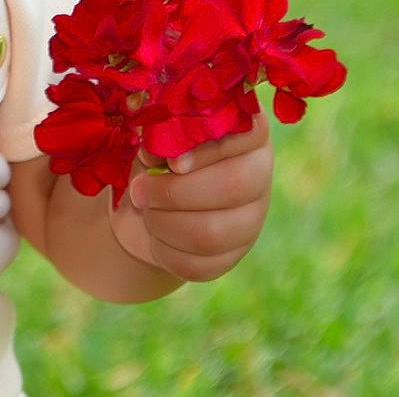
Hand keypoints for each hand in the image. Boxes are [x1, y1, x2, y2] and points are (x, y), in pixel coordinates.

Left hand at [111, 118, 273, 282]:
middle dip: (175, 192)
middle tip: (139, 190)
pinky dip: (165, 252)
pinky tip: (155, 236)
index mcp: (247, 134)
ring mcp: (251, 219)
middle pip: (234, 186)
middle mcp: (259, 174)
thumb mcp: (157, 136)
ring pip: (213, 233)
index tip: (172, 163)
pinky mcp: (233, 255)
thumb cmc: (156, 155)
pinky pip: (201, 265)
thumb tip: (155, 152)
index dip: (209, 151)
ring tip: (145, 211)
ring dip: (164, 224)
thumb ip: (161, 134)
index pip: (249, 134)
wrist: (146, 202)